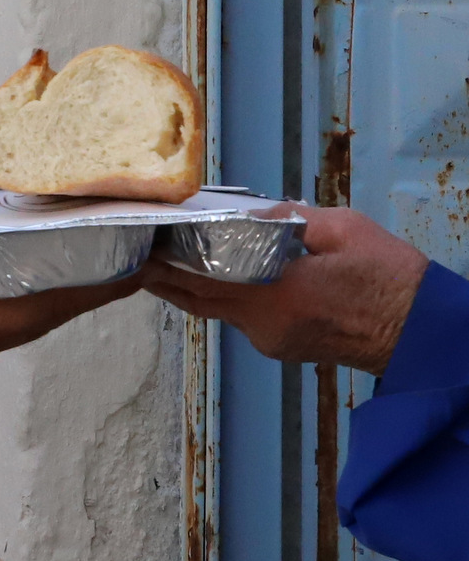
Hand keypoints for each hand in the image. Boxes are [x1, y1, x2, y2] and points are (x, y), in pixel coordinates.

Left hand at [143, 206, 429, 374]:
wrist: (421, 334)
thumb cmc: (389, 277)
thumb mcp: (343, 230)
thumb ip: (291, 219)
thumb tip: (250, 212)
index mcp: (277, 293)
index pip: (205, 278)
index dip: (170, 264)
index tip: (145, 246)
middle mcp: (264, 323)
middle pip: (200, 299)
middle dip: (167, 277)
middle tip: (139, 254)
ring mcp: (270, 340)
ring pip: (219, 310)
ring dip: (195, 287)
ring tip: (166, 260)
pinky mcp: (279, 348)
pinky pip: (242, 318)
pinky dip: (225, 297)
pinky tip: (218, 277)